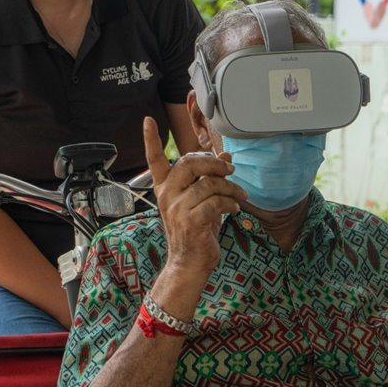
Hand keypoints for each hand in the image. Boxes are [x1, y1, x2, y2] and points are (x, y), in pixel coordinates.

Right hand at [143, 117, 246, 285]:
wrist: (189, 265)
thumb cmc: (195, 232)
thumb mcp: (202, 202)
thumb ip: (211, 179)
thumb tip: (226, 157)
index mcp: (165, 188)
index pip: (154, 161)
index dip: (151, 140)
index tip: (148, 121)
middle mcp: (167, 195)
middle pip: (189, 163)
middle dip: (214, 163)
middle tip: (230, 171)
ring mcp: (177, 208)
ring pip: (209, 183)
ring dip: (231, 188)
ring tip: (240, 196)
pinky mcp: (190, 221)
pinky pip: (216, 202)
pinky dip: (230, 203)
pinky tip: (234, 209)